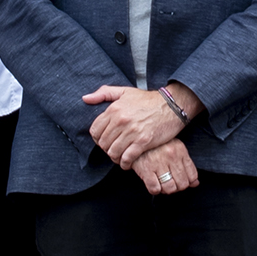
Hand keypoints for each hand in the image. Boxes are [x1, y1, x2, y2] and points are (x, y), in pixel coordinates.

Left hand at [83, 82, 197, 167]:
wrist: (171, 105)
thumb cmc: (147, 100)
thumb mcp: (124, 91)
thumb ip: (103, 93)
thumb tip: (85, 98)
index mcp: (114, 109)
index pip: (95, 130)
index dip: (97, 138)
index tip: (103, 140)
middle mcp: (121, 121)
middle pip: (103, 143)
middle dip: (106, 148)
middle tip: (112, 149)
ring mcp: (132, 132)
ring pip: (113, 152)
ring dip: (114, 157)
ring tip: (119, 157)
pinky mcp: (143, 142)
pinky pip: (127, 158)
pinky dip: (124, 163)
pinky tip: (126, 163)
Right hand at [135, 140, 198, 195]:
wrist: (136, 138)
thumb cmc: (156, 145)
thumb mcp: (174, 148)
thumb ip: (186, 165)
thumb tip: (195, 183)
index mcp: (180, 151)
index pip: (192, 175)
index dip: (189, 183)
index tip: (183, 182)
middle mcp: (171, 156)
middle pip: (182, 184)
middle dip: (178, 187)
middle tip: (172, 184)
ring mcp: (158, 163)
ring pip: (170, 188)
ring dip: (167, 190)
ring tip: (162, 185)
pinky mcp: (146, 169)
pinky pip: (155, 188)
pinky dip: (155, 190)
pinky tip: (154, 184)